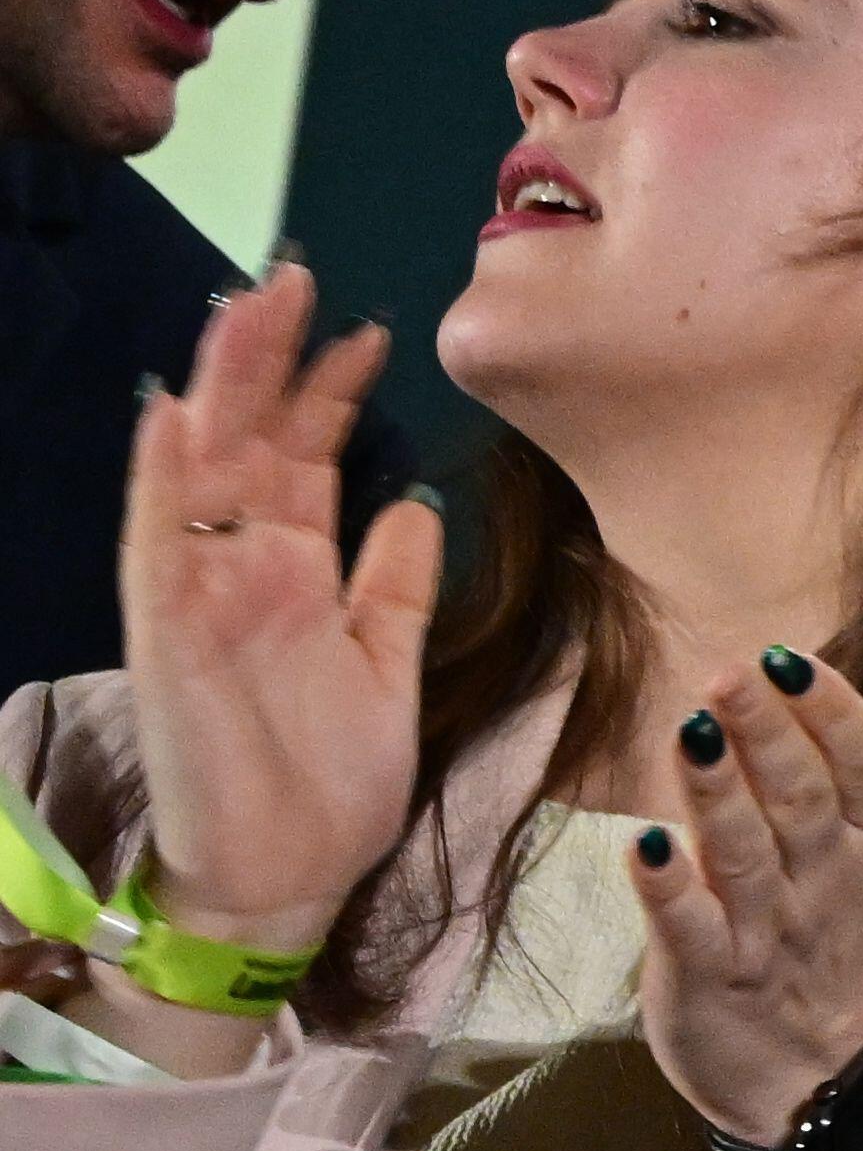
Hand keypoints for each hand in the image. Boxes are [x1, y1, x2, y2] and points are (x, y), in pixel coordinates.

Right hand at [119, 262, 441, 950]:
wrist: (289, 873)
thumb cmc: (334, 779)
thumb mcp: (389, 665)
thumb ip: (396, 585)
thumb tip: (415, 502)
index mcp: (298, 573)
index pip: (310, 459)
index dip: (331, 393)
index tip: (367, 328)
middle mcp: (245, 569)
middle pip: (251, 442)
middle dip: (268, 361)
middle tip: (293, 277)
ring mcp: (202, 594)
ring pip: (202, 469)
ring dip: (219, 390)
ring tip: (241, 311)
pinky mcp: (168, 631)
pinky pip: (159, 543)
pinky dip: (165, 479)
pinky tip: (173, 417)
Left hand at [627, 635, 862, 1150]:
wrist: (834, 1080)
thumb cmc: (861, 938)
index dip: (829, 712)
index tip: (788, 660)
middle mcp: (830, 882)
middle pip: (803, 799)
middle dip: (769, 736)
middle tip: (732, 673)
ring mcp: (772, 932)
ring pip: (745, 855)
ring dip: (719, 795)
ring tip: (693, 734)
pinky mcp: (712, 977)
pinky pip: (691, 930)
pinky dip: (669, 889)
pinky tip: (645, 844)